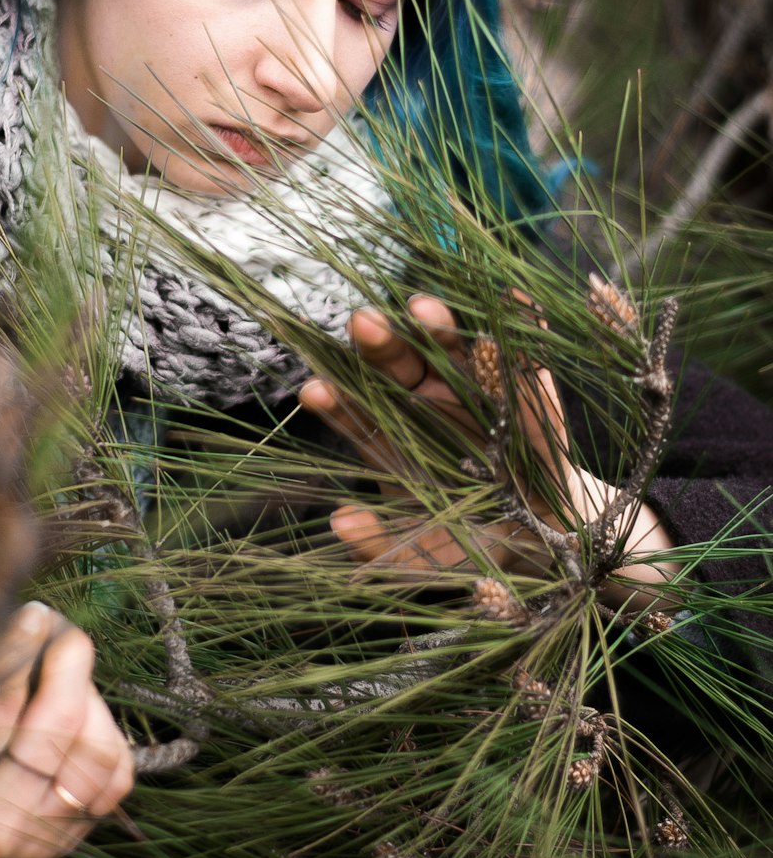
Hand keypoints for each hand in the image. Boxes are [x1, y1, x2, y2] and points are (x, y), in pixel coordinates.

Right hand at [0, 601, 133, 857]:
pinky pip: (116, 779)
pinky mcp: (73, 843)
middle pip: (63, 730)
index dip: (24, 654)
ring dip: (91, 699)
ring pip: (100, 753)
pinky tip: (83, 714)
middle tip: (57, 631)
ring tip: (66, 675)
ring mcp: (45, 840)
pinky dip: (107, 735)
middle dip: (68, 665)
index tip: (32, 617)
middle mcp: (5, 826)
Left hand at [300, 295, 674, 596]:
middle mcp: (428, 403)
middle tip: (363, 324)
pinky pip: (525, 349)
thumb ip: (378, 545)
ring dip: (437, 325)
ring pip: (451, 347)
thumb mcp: (421, 558)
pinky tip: (514, 299)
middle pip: (396, 364)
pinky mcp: (528, 386)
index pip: (356, 412)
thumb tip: (340, 523)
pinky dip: (523, 321)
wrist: (543, 543)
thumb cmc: (468, 545)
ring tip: (423, 309)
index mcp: (395, 438)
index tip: (314, 391)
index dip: (335, 401)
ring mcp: (477, 388)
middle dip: (379, 344)